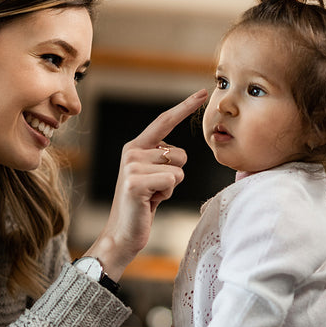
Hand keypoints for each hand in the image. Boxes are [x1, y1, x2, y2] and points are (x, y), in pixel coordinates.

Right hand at [85, 90, 206, 278]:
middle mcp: (132, 152)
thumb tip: (176, 152)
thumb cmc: (141, 206)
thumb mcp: (151, 177)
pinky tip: (149, 202)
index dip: (184, 107)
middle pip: (180, 154)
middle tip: (154, 190)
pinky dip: (166, 195)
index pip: (164, 121)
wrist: (122, 234)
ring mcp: (131, 167)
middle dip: (175, 175)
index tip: (203, 93)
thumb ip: (160, 159)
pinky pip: (171, 181)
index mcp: (135, 147)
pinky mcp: (135, 183)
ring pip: (178, 170)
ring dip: (170, 188)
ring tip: (151, 196)